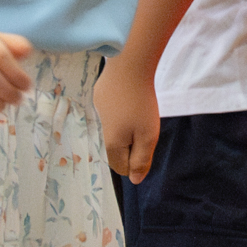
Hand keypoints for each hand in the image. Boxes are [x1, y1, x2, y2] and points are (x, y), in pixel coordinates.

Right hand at [94, 61, 161, 181]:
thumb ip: (142, 160)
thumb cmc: (141, 104)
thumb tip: (135, 181)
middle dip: (133, 144)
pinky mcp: (100, 96)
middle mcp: (101, 130)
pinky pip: (113, 112)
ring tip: (139, 110)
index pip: (121, 168)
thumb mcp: (148, 137)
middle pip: (118, 149)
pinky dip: (122, 109)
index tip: (147, 145)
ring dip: (128, 126)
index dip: (136, 163)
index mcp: (112, 144)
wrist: (128, 66)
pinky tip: (130, 96)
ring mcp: (99, 111)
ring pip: (115, 129)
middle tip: (145, 126)